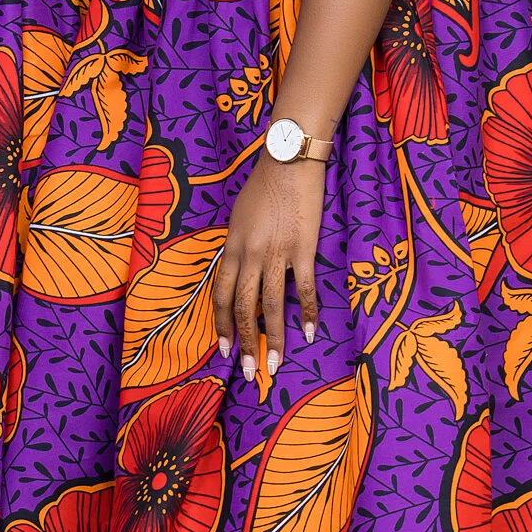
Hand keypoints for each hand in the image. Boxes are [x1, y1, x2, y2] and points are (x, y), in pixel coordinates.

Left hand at [212, 152, 324, 397]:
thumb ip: (238, 245)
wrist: (288, 160)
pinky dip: (308, 313)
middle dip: (244, 343)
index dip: (221, 325)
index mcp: (231, 246)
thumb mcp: (239, 216)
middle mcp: (249, 254)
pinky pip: (304, 289)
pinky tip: (311, 332)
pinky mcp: (302, 249)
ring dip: (272, 338)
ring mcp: (276, 253)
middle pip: (241, 307)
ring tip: (274, 364)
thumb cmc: (264, 184)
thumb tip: (239, 270)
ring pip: (270, 305)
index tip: (224, 349)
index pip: (219, 294)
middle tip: (250, 372)